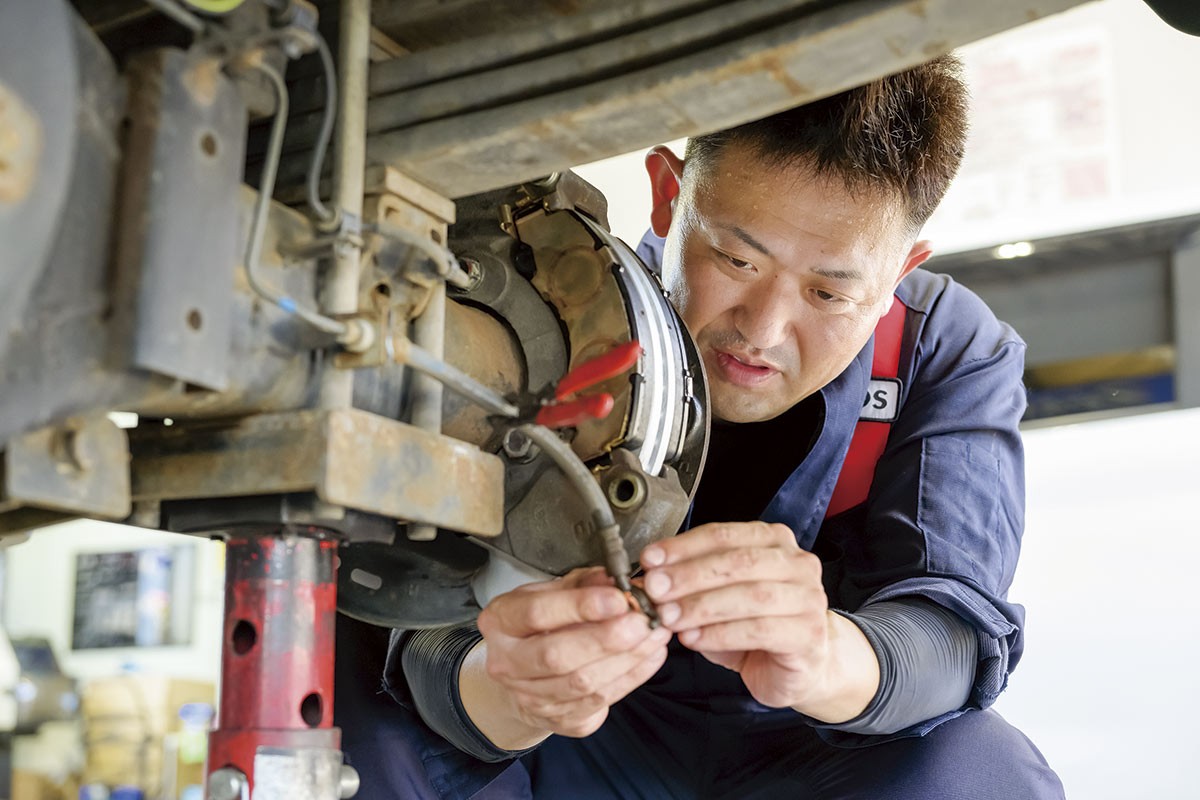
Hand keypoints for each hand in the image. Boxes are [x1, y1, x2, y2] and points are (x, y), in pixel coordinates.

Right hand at [474, 567, 671, 739]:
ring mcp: (530, 697)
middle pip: (557, 655)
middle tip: (642, 621)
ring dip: (627, 658)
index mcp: (501, 621)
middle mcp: (507, 663)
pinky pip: (600, 700)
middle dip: (606, 639)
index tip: (619, 598)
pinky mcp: (558, 720)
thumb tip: (618, 579)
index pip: (537, 613)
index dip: (580, 606)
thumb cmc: (540, 625)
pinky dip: (632, 676)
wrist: (522, 676)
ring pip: (582, 683)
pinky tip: (651, 655)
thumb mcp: (551, 592)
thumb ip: (583, 583)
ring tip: (655, 634)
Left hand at [640, 522, 875, 720]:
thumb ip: (690, 583)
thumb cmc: (754, 627)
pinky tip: (693, 639)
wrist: (799, 668)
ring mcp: (809, 598)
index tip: (650, 560)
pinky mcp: (809, 634)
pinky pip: (760, 630)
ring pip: (750, 595)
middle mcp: (796, 563)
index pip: (724, 535)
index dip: (683, 546)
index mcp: (773, 541)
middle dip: (689, 575)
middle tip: (655, 589)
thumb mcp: (718, 597)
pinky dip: (720, 634)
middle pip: (737, 562)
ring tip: (669, 618)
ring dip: (702, 605)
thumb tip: (649, 576)